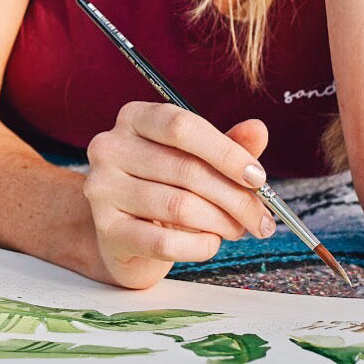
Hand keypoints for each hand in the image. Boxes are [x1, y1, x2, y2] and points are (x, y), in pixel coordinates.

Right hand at [83, 103, 272, 288]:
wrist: (123, 233)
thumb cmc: (164, 187)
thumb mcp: (196, 159)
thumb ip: (227, 145)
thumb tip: (258, 130)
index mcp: (135, 118)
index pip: (182, 125)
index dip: (226, 152)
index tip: (257, 177)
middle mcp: (111, 147)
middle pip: (187, 169)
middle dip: (235, 197)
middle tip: (260, 217)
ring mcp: (103, 188)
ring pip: (179, 206)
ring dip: (221, 222)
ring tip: (237, 229)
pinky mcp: (107, 230)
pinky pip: (165, 242)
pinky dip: (200, 246)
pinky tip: (210, 243)